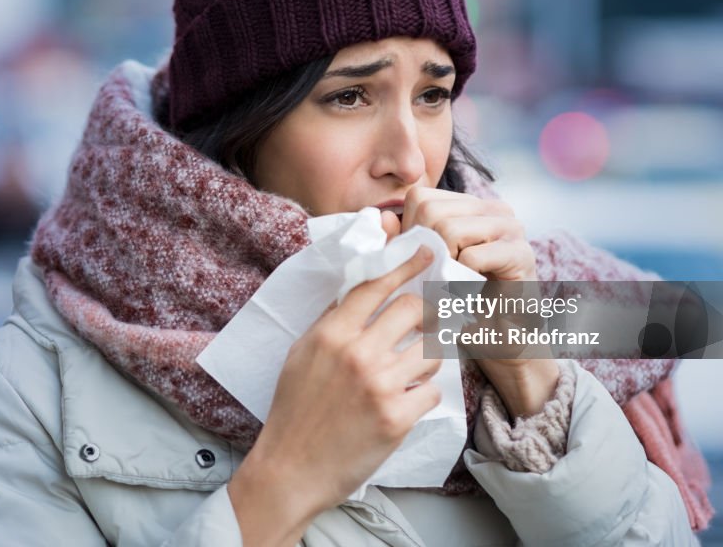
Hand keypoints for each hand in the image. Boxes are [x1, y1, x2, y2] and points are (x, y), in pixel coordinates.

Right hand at [229, 246, 442, 545]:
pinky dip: (424, 395)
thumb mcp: (301, 354)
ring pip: (431, 351)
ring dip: (428, 357)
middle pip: (413, 310)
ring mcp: (381, 386)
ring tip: (412, 369)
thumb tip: (359, 291)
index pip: (376, 286)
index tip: (426, 253)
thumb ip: (331, 321)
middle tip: (431, 317)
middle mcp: (358, 354)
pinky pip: (432, 391)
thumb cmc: (294, 411)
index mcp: (332, 334)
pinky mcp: (398, 418)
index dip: (406, 265)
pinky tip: (406, 402)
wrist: (290, 469)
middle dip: (427, 312)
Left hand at [399, 187, 557, 418]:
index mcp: (470, 206)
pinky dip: (460, 281)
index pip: (421, 197)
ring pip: (449, 229)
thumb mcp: (422, 269)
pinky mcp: (521, 253)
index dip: (410, 231)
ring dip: (441, 267)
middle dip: (424, 250)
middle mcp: (493, 208)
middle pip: (432, 211)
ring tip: (450, 286)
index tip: (420, 263)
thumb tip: (384, 217)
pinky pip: (471, 256)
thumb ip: (402, 243)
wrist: (499, 342)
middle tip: (435, 279)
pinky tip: (467, 295)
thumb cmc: (459, 304)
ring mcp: (511, 227)